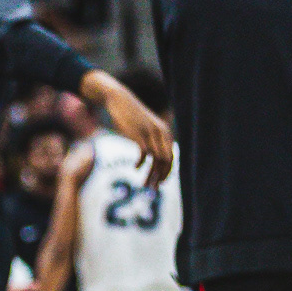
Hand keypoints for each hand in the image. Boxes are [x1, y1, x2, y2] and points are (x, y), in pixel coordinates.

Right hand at [83, 70, 173, 186]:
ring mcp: (151, 133)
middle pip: (166, 161)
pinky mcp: (139, 134)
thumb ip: (153, 140)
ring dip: (151, 175)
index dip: (166, 173)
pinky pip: (144, 153)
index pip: (171, 158)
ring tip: (144, 185)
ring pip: (157, 160)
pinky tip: (135, 167)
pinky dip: (140, 163)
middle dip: (161, 177)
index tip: (159, 183)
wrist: (120, 101)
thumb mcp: (146, 128)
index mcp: (165, 133)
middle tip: (153, 189)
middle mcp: (162, 133)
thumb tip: (155, 158)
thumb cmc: (132, 117)